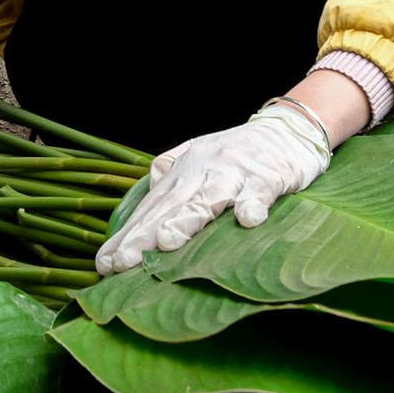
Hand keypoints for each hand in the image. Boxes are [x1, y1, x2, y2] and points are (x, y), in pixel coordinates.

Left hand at [95, 101, 332, 274]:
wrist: (289, 128)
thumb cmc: (241, 152)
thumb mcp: (199, 155)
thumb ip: (171, 171)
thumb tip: (146, 190)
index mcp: (185, 170)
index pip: (151, 207)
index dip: (128, 235)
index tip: (104, 264)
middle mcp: (204, 170)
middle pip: (171, 206)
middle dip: (144, 235)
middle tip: (121, 263)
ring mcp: (236, 172)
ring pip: (209, 198)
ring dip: (188, 219)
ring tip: (166, 242)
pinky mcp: (270, 176)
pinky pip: (260, 191)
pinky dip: (253, 203)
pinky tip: (247, 220)